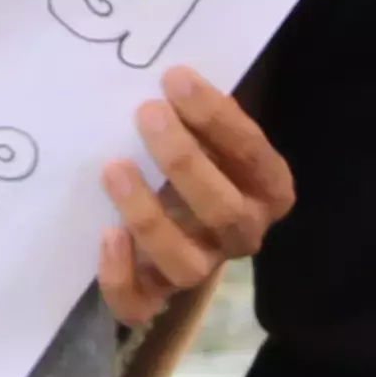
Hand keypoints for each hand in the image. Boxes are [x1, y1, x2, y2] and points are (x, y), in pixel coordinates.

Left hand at [91, 65, 288, 321]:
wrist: (184, 200)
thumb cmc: (202, 148)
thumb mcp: (212, 125)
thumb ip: (202, 107)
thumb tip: (170, 71)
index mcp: (270, 189)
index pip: (253, 156)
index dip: (217, 118)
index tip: (176, 79)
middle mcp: (244, 233)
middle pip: (225, 212)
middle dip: (184, 162)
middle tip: (147, 114)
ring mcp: (203, 267)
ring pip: (186, 264)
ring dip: (149, 217)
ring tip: (114, 168)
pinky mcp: (158, 293)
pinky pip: (142, 305)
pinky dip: (121, 278)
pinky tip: (105, 235)